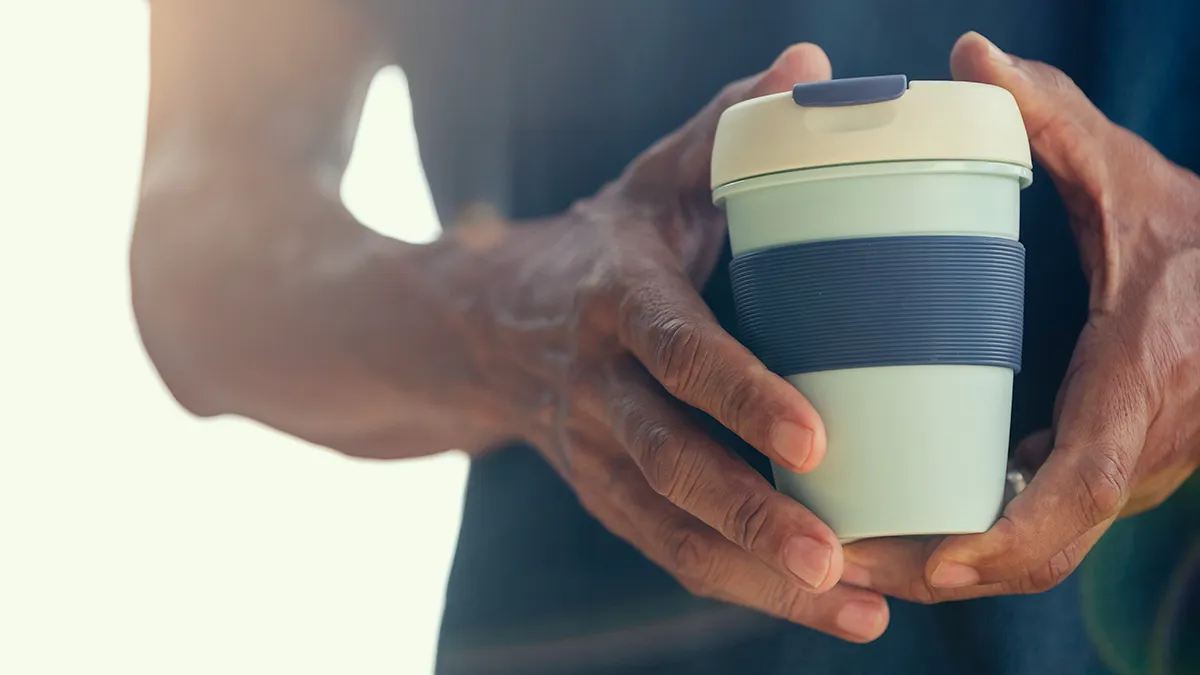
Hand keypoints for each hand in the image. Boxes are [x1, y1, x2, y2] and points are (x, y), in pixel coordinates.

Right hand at [459, 45, 889, 640]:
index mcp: (618, 299)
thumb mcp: (648, 182)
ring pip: (673, 529)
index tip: (816, 437)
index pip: (678, 351)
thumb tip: (811, 66)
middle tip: (845, 559)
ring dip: (762, 575)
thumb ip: (724, 128)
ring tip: (859, 607)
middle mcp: (601, 388)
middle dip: (755, 517)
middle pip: (672, 465)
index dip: (740, 395)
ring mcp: (598, 454)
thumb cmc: (597, 246)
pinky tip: (828, 606)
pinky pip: (672, 551)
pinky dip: (747, 586)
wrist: (480, 328)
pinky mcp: (606, 496)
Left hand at [843, 32, 1199, 602]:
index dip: (1008, 533)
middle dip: (937, 570)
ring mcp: (1117, 472)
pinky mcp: (1094, 470)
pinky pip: (1028, 528)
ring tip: (837, 560)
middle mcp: (1132, 450)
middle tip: (836, 563)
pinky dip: (961, 542)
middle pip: (1037, 549)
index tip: (933, 559)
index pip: (1082, 487)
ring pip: (1028, 552)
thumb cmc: (1191, 234)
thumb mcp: (1128, 175)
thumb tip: (971, 57)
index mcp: (1137, 383)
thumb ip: (1055, 121)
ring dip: (937, 568)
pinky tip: (885, 531)